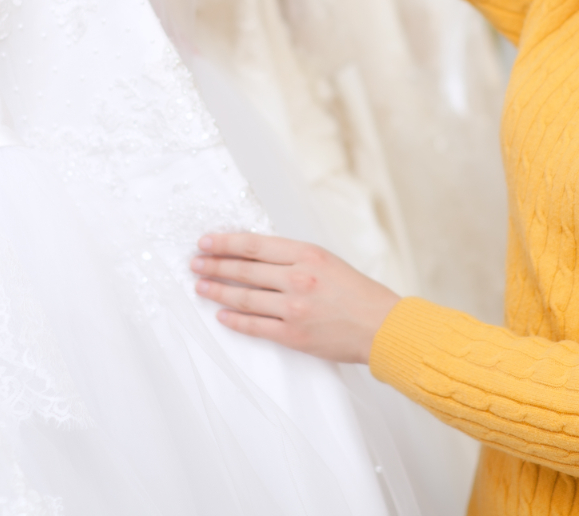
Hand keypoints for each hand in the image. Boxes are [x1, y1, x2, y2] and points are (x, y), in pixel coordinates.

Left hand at [191, 233, 400, 364]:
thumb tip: (255, 256)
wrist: (382, 326)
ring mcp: (294, 308)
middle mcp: (298, 279)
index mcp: (307, 255)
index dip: (225, 243)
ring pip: (244, 298)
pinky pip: (255, 326)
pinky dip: (235, 320)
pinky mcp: (293, 335)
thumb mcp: (327, 261)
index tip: (206, 242)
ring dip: (218, 291)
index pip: (254, 245)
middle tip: (196, 264)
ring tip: (201, 287)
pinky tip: (222, 315)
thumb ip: (293, 258)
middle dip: (215, 265)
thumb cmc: (358, 293)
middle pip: (244, 270)